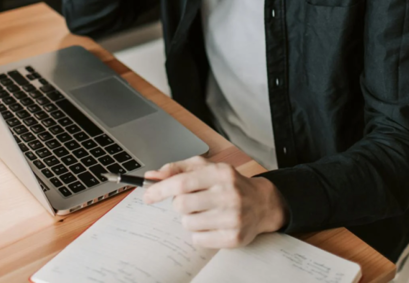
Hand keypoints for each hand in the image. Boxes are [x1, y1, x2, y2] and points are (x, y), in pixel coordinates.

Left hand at [142, 156, 288, 248]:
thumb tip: (151, 176)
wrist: (261, 203)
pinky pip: (198, 239)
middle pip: (181, 205)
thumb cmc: (228, 183)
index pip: (182, 182)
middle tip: (192, 201)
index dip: (160, 190)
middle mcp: (228, 194)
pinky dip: (199, 233)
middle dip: (180, 205)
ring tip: (205, 212)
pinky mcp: (234, 238)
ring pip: (188, 224)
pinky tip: (212, 224)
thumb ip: (177, 169)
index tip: (147, 195)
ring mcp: (232, 217)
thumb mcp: (205, 168)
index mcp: (220, 173)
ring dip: (190, 219)